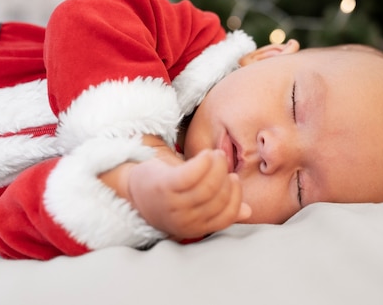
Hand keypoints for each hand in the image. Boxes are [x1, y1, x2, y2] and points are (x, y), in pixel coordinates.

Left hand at [127, 149, 251, 239]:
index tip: (232, 178)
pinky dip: (203, 161)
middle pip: (218, 197)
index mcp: (196, 228)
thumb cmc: (170, 197)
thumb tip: (247, 212)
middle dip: (225, 175)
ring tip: (214, 154)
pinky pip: (191, 174)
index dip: (235, 195)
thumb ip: (221, 210)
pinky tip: (205, 154)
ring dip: (217, 165)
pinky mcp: (164, 186)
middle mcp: (185, 221)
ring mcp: (173, 205)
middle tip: (222, 160)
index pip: (227, 215)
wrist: (135, 191)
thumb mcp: (196, 207)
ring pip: (207, 185)